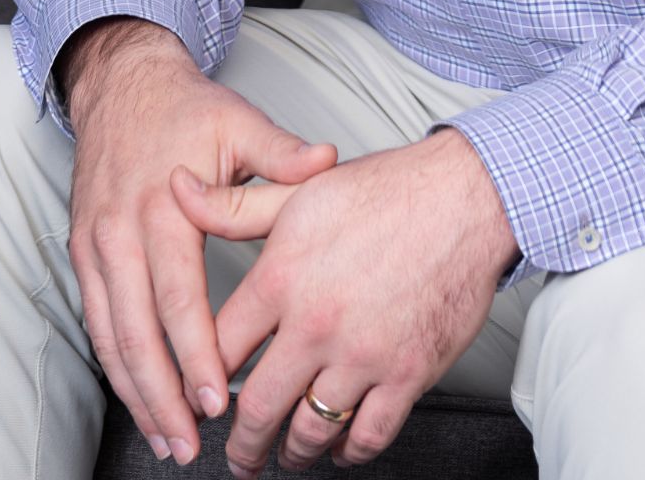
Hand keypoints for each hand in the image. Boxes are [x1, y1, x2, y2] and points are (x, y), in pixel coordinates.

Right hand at [62, 19, 338, 466]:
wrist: (122, 83)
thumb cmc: (185, 107)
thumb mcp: (238, 120)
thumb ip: (280, 153)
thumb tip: (327, 160)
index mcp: (164, 207)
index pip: (178, 295)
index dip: (195, 351)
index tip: (216, 397)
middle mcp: (121, 232)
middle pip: (138, 331)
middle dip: (163, 394)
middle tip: (191, 444)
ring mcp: (96, 245)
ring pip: (110, 335)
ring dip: (136, 392)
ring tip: (168, 439)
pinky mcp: (83, 252)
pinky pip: (95, 320)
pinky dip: (115, 365)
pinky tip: (138, 396)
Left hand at [170, 127, 520, 473]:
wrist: (465, 197)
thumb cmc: (387, 190)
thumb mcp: (299, 191)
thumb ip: (233, 207)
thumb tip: (178, 192)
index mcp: (282, 276)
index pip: (218, 351)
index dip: (199, 383)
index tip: (198, 400)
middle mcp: (316, 322)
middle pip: (257, 408)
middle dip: (239, 444)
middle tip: (236, 455)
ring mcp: (363, 354)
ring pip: (309, 431)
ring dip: (291, 454)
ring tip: (284, 456)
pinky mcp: (407, 374)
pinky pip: (367, 437)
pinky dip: (347, 453)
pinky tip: (339, 447)